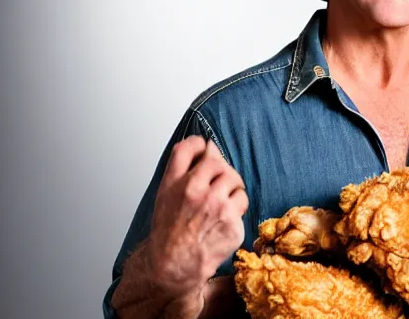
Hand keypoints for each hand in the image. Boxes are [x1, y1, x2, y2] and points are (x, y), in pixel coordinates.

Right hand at [145, 136, 248, 295]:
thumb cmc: (170, 232)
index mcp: (175, 184)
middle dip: (221, 168)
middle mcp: (194, 191)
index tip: (205, 148)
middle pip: (217, 161)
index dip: (199, 144)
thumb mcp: (165, 196)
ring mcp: (215, 206)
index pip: (188, 148)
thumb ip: (183, 171)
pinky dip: (237, 206)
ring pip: (234, 179)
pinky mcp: (232, 222)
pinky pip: (242, 200)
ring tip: (221, 200)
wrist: (174, 265)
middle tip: (218, 181)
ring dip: (231, 186)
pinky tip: (224, 217)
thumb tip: (207, 148)